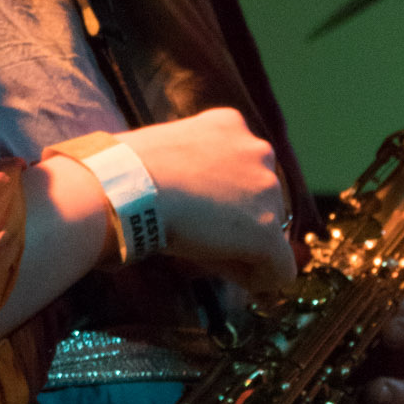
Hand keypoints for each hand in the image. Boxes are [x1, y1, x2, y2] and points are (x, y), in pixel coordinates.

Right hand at [126, 107, 295, 292]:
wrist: (126, 189)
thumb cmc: (126, 171)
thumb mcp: (166, 149)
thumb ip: (190, 165)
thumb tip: (187, 194)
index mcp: (230, 125)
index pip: (242, 168)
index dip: (222, 199)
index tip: (197, 215)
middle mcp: (258, 150)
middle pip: (259, 200)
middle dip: (236, 222)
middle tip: (199, 237)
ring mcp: (267, 189)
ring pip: (268, 231)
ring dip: (242, 245)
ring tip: (203, 252)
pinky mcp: (267, 232)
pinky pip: (278, 268)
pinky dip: (259, 277)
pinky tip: (234, 278)